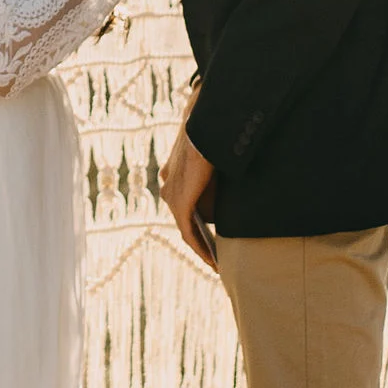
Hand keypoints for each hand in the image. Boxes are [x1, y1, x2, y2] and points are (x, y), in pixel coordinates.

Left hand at [161, 119, 217, 272]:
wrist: (208, 125)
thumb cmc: (215, 139)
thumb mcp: (214, 167)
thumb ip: (213, 189)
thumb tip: (219, 214)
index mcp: (175, 172)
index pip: (186, 202)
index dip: (199, 221)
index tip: (211, 236)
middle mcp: (168, 184)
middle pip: (186, 217)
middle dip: (201, 237)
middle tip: (215, 256)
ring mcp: (171, 193)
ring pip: (186, 227)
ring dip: (201, 245)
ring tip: (216, 261)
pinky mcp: (178, 203)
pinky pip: (188, 231)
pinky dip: (200, 247)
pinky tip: (212, 260)